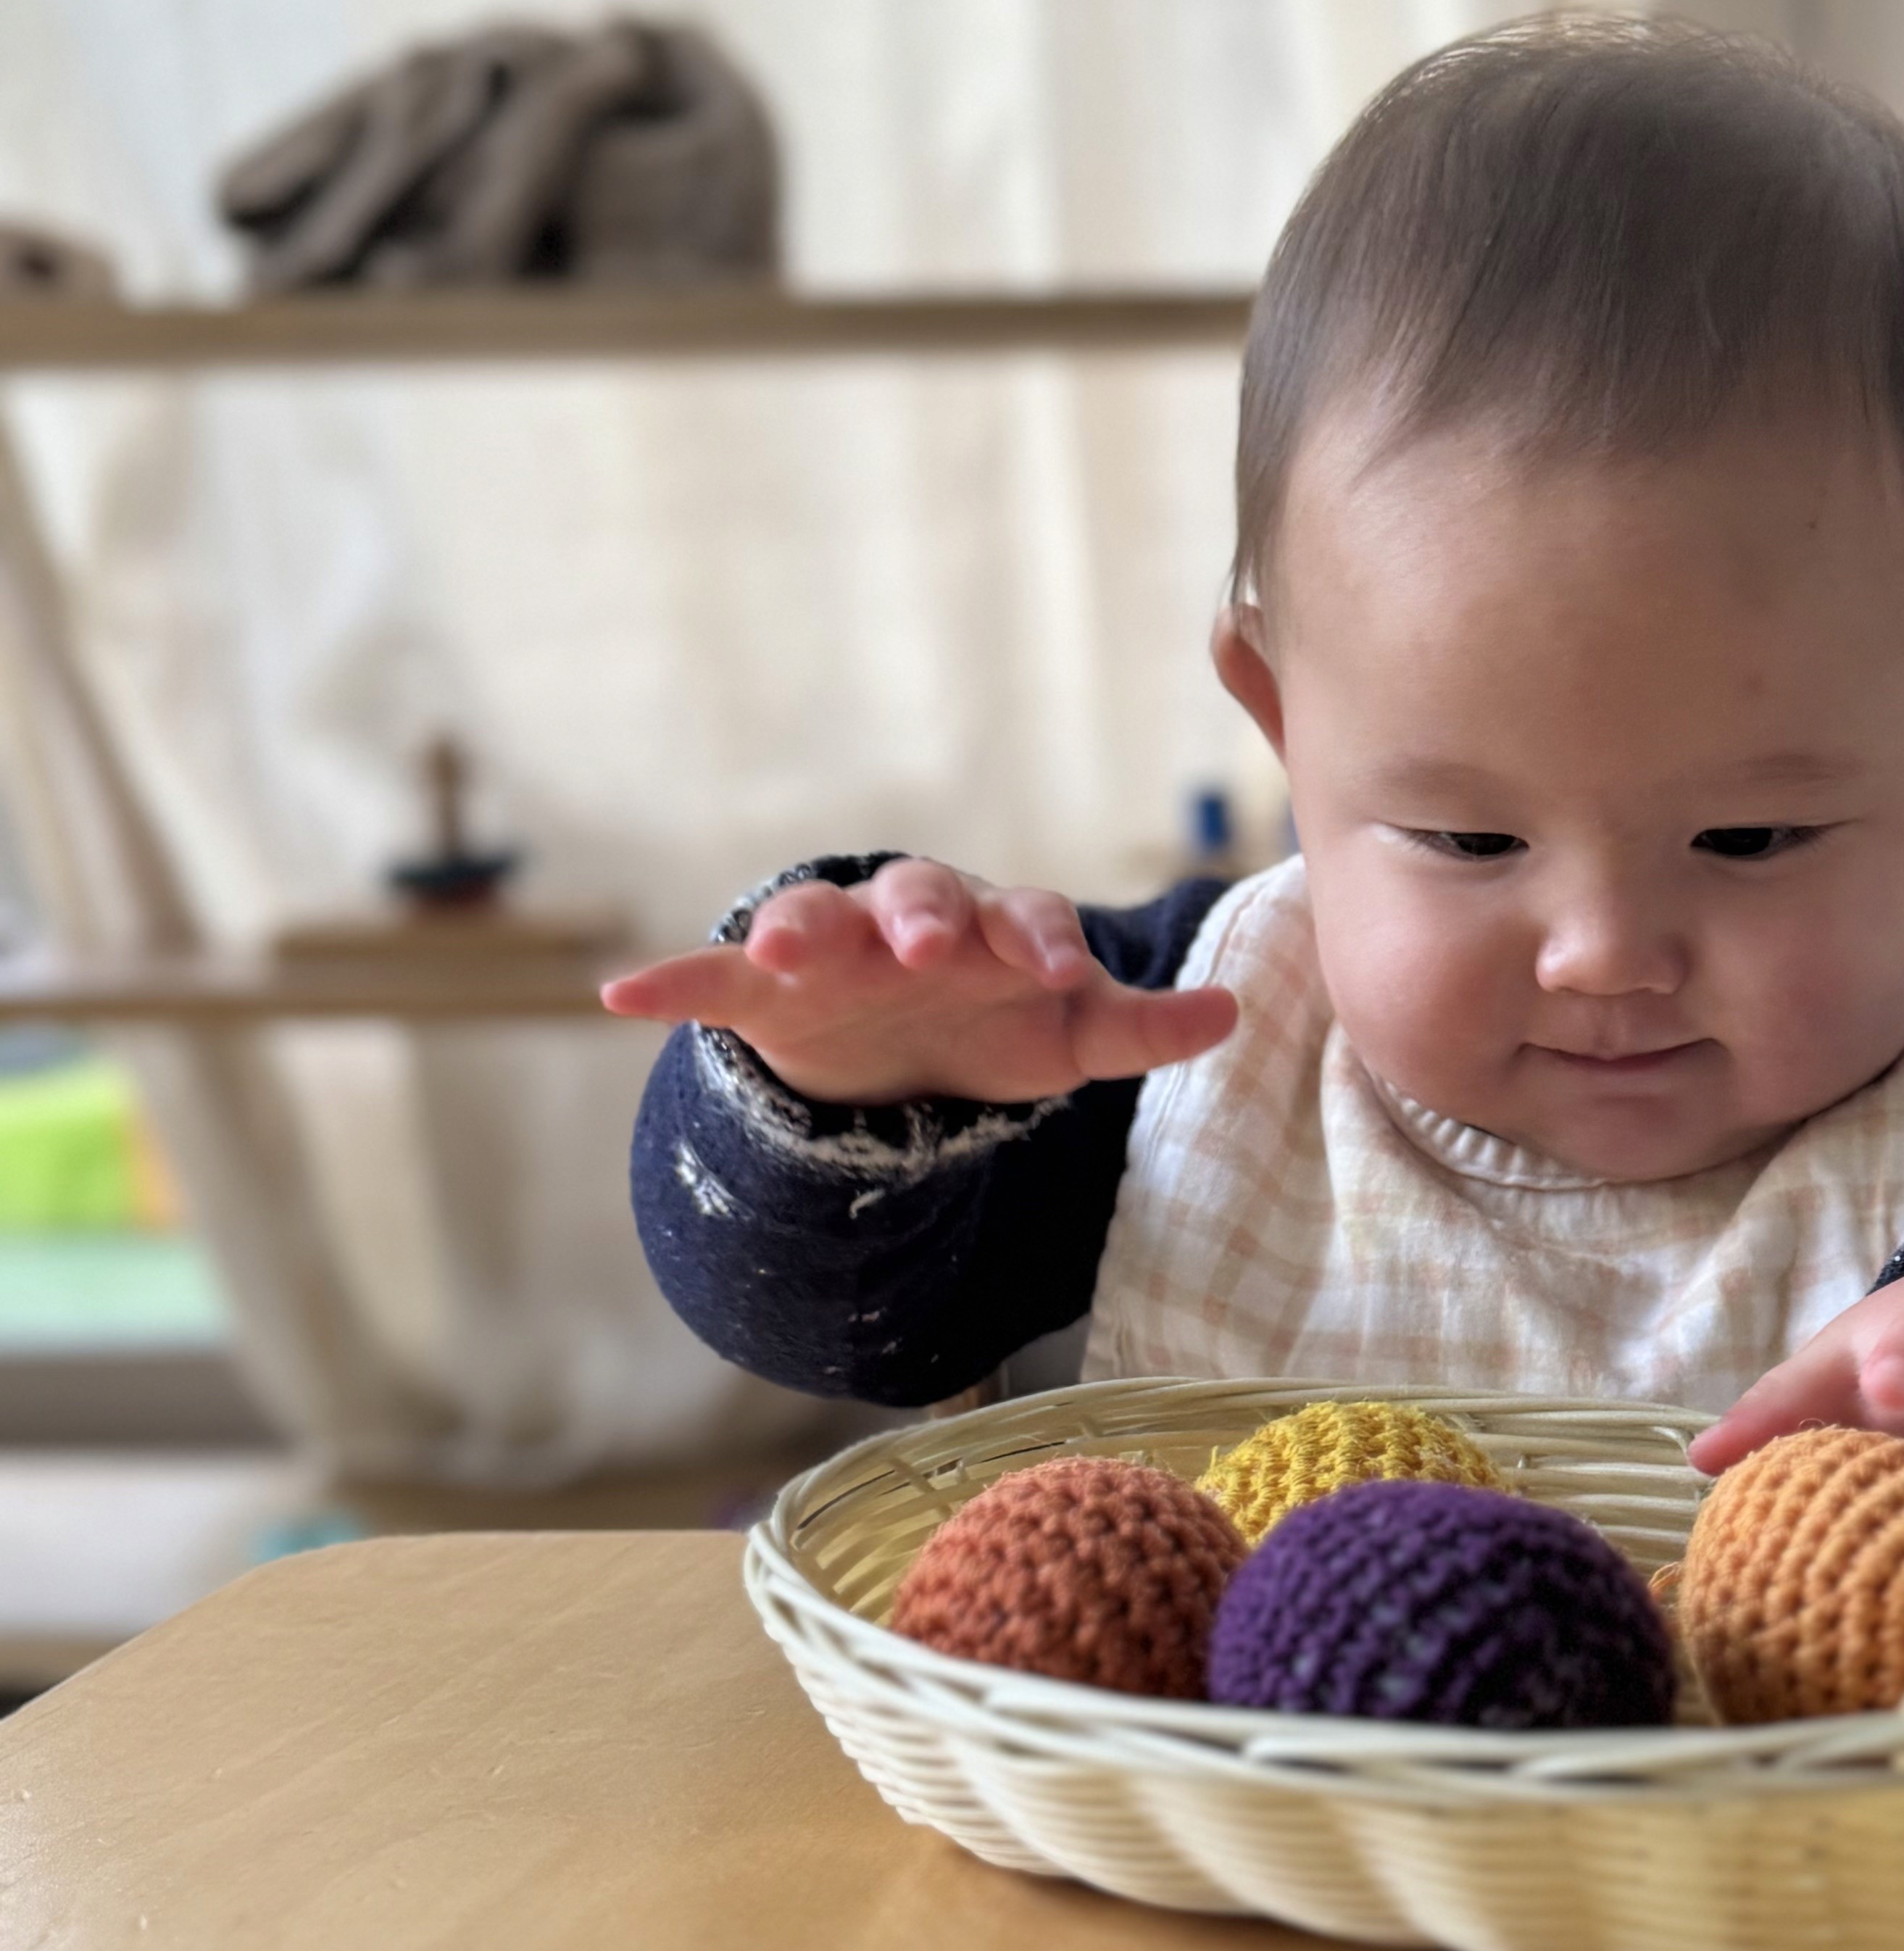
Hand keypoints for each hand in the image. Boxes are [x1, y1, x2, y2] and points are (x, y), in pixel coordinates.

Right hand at [598, 858, 1237, 1107]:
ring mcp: (832, 951)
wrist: (901, 1051)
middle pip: (918, 899)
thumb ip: (1141, 1028)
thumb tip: (1232, 1014)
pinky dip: (672, 983)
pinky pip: (713, 978)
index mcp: (992, 928)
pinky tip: (624, 995)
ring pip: (815, 918)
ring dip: (803, 924)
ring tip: (786, 944)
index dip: (1040, 937)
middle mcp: (911, 923)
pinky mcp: (763, 988)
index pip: (1023, 919)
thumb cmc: (995, 1022)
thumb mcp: (1070, 1038)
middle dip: (924, 915)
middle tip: (933, 943)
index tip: (1058, 967)